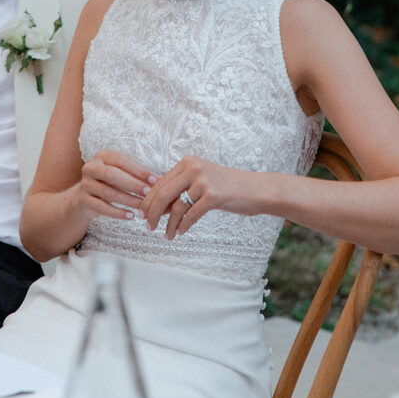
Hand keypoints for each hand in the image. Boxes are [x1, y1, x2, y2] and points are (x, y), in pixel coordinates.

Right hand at [78, 150, 156, 220]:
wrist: (83, 198)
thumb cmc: (109, 184)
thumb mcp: (120, 175)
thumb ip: (137, 176)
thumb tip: (161, 181)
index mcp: (102, 156)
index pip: (122, 161)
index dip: (139, 170)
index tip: (154, 180)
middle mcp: (91, 167)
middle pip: (112, 174)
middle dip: (133, 184)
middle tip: (148, 193)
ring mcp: (85, 184)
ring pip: (108, 192)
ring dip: (128, 200)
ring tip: (142, 206)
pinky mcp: (83, 200)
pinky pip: (102, 207)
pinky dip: (118, 212)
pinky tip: (131, 216)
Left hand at [139, 157, 257, 238]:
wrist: (255, 189)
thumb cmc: (227, 187)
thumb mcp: (201, 180)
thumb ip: (180, 188)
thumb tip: (155, 206)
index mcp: (188, 162)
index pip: (160, 182)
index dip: (149, 200)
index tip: (142, 213)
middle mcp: (194, 168)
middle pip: (163, 194)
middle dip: (152, 213)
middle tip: (148, 226)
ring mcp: (204, 181)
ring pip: (176, 207)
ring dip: (169, 224)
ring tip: (167, 235)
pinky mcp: (214, 195)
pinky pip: (190, 215)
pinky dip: (183, 226)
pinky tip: (180, 232)